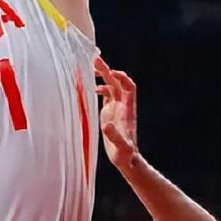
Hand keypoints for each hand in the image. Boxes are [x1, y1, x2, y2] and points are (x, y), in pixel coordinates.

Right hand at [94, 55, 138, 169]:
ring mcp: (116, 108)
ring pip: (111, 86)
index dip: (121, 78)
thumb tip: (106, 126)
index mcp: (127, 110)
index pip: (129, 87)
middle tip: (95, 60)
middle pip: (117, 83)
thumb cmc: (124, 155)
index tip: (110, 72)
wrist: (126, 160)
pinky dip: (100, 87)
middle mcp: (123, 106)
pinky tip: (92, 88)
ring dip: (103, 76)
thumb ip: (114, 136)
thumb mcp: (121, 147)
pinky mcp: (110, 113)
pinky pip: (107, 95)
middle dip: (107, 71)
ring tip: (91, 68)